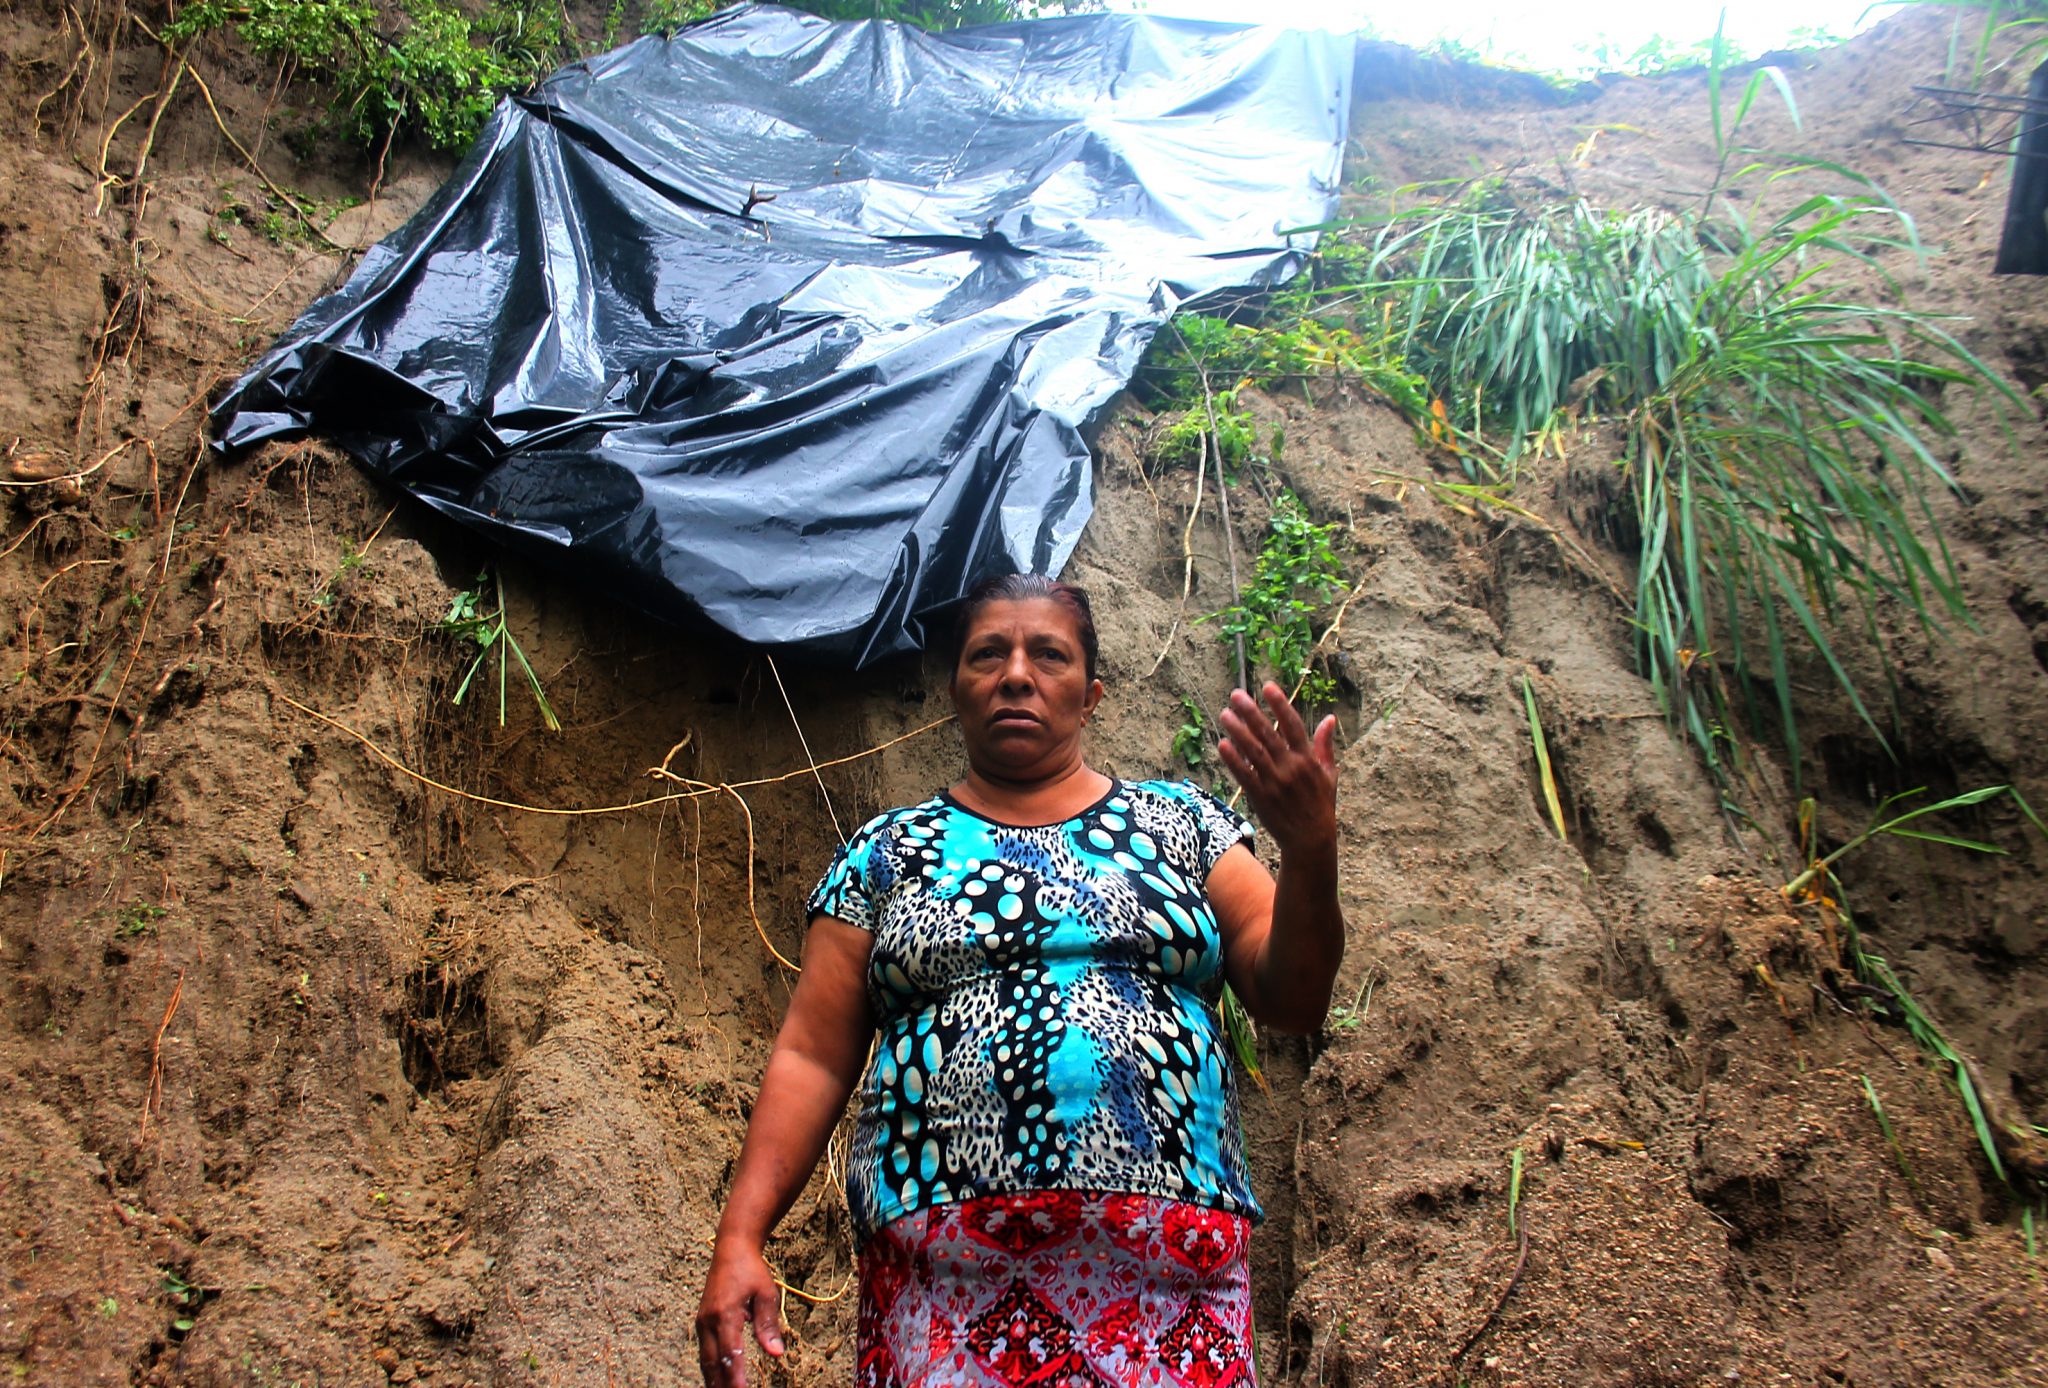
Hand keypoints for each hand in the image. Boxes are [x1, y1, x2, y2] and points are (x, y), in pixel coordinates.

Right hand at [696, 1240, 785, 1386]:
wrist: (731, 1249)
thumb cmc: (751, 1271)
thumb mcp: (766, 1294)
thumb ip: (768, 1324)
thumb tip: (776, 1353)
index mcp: (725, 1313)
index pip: (729, 1352)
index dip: (736, 1375)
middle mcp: (708, 1320)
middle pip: (712, 1362)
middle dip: (722, 1384)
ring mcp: (702, 1322)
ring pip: (705, 1360)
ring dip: (714, 1380)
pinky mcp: (701, 1322)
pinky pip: (704, 1352)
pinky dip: (710, 1369)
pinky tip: (718, 1381)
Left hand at [1217, 681, 1337, 857]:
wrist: (1310, 840)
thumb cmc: (1321, 805)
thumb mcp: (1330, 775)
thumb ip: (1326, 746)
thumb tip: (1329, 719)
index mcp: (1308, 760)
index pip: (1293, 726)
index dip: (1280, 705)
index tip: (1268, 686)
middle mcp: (1291, 768)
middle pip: (1268, 734)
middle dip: (1251, 713)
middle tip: (1236, 695)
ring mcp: (1275, 783)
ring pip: (1253, 752)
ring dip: (1238, 731)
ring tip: (1225, 714)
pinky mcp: (1260, 797)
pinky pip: (1244, 775)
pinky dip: (1233, 760)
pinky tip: (1222, 744)